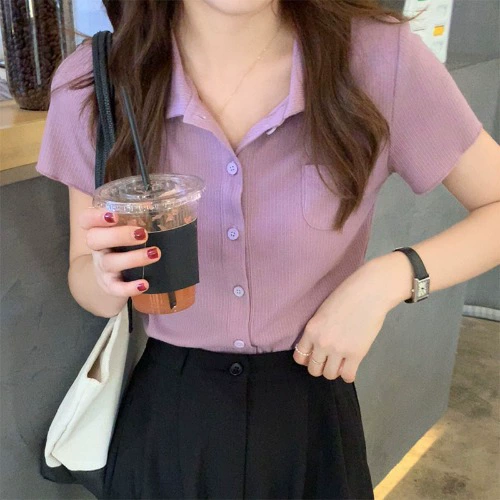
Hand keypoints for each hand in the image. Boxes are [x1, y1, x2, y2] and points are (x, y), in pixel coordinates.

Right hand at [78, 208, 161, 297]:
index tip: (114, 215)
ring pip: (110, 262)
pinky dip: (129, 288)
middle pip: (94, 239)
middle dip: (118, 235)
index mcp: (98, 229)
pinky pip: (116, 288)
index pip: (86, 220)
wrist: (111, 275)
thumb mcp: (126, 231)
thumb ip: (138, 219)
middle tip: (142, 233)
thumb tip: (172, 209)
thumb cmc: (124, 245)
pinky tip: (144, 284)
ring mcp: (102, 268)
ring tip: (155, 253)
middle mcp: (97, 248)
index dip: (95, 216)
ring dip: (133, 258)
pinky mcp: (109, 285)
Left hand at [293, 260, 393, 381]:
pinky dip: (348, 374)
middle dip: (320, 366)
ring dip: (334, 371)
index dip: (307, 358)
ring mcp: (338, 350)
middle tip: (328, 360)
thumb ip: (318, 330)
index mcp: (311, 330)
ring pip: (329, 375)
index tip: (314, 356)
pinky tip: (351, 366)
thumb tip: (317, 345)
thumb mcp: (322, 312)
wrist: (369, 293)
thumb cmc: (346, 296)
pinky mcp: (356, 354)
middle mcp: (321, 343)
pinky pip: (348, 376)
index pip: (300, 357)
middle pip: (313, 369)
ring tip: (340, 363)